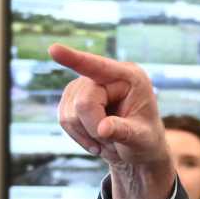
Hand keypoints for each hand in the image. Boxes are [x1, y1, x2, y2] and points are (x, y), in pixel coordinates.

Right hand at [48, 45, 174, 198]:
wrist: (138, 149)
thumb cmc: (146, 140)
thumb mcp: (142, 139)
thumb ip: (124, 131)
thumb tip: (102, 129)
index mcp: (130, 77)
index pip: (99, 67)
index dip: (75, 59)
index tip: (53, 49)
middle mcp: (107, 75)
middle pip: (83, 102)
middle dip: (94, 128)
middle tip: (113, 143)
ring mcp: (87, 84)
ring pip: (69, 114)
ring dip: (86, 135)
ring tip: (108, 142)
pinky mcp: (74, 96)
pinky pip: (63, 118)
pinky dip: (78, 135)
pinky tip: (95, 142)